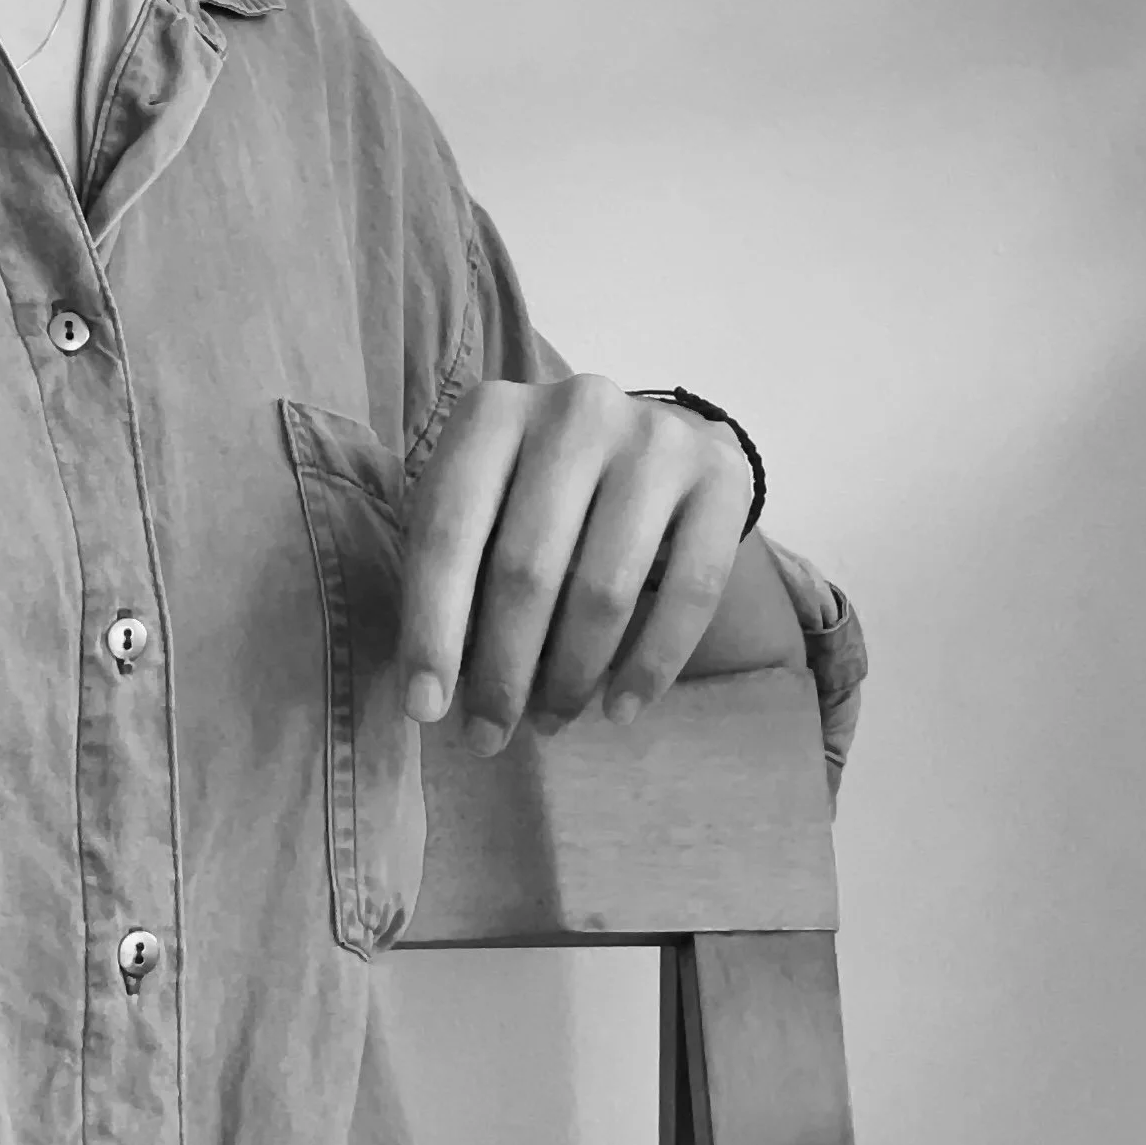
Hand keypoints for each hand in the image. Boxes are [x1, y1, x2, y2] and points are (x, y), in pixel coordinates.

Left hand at [399, 375, 749, 751]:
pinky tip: (621, 708)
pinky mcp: (722, 476)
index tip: (423, 709)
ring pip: (604, 587)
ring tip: (551, 721)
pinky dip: (651, 664)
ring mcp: (654, 438)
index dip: (432, 627)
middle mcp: (574, 410)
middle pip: (526, 567)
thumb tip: (433, 690)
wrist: (652, 441)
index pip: (447, 531)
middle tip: (490, 735)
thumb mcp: (482, 504)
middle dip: (502, 669)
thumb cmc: (540, 488)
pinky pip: (688, 592)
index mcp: (492, 413)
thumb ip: (454, 571)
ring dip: (572, 675)